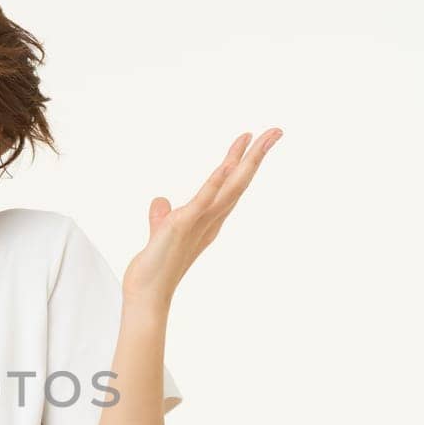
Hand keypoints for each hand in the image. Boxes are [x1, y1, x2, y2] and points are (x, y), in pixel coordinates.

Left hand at [123, 128, 282, 308]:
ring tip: (261, 137)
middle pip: (240, 181)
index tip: (254, 138)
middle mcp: (211, 219)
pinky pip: (203, 200)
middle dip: (257, 155)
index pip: (231, 185)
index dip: (243, 161)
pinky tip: (227, 165)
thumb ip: (162, 216)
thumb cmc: (155, 267)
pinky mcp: (183, 224)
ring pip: (230, 186)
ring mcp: (199, 222)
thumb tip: (160, 201)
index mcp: (208, 219)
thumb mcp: (160, 232)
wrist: (146, 294)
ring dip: (246, 161)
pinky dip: (216, 183)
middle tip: (277, 130)